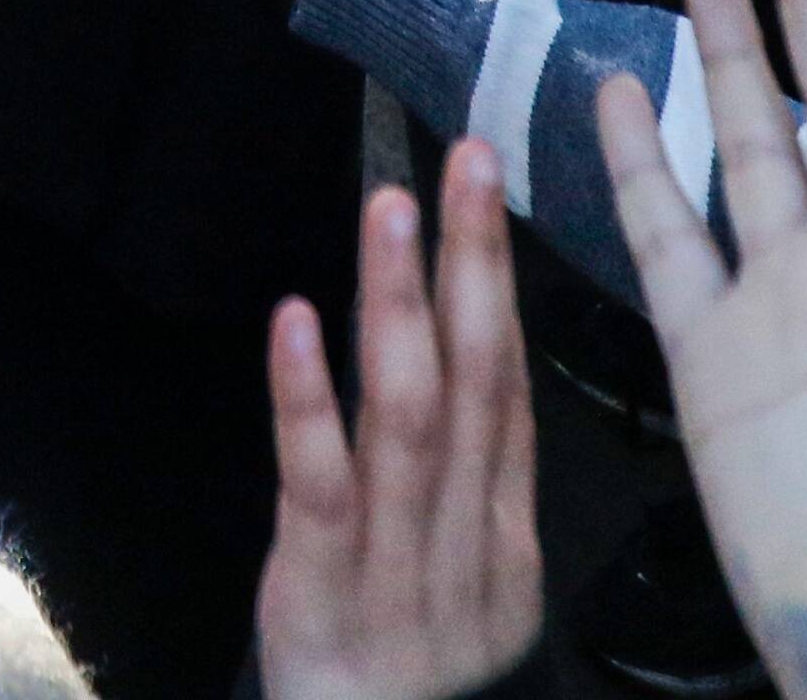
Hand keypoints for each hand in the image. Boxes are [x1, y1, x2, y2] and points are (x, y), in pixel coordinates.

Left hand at [250, 150, 544, 699]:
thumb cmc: (408, 678)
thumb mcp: (462, 586)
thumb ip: (469, 483)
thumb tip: (468, 348)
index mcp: (504, 541)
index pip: (507, 391)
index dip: (498, 282)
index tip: (487, 184)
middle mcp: (465, 550)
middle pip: (477, 388)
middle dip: (474, 265)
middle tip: (467, 158)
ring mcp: (397, 579)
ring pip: (410, 424)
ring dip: (401, 306)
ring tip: (390, 208)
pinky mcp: (319, 603)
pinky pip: (319, 493)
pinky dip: (307, 402)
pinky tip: (298, 320)